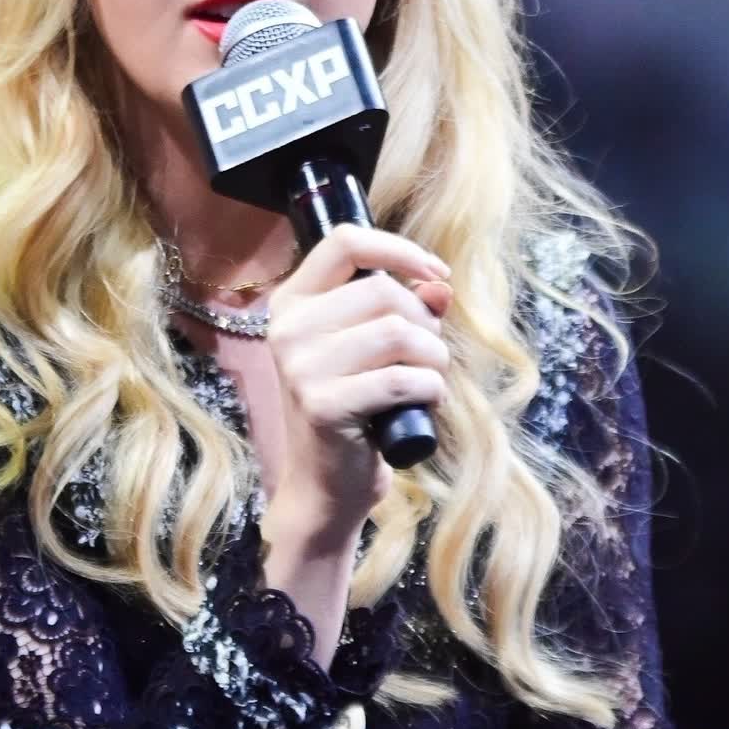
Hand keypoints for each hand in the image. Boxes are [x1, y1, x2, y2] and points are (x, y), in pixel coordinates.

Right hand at [264, 223, 452, 544]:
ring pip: (400, 332)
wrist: (325, 486)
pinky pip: (403, 379)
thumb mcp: (373, 350)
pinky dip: (429, 390)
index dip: (399, 249)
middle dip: (425, 324)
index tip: (436, 272)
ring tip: (425, 382)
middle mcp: (288, 329)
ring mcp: (301, 367)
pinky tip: (422, 405)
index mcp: (293, 303)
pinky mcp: (323, 405)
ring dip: (433, 359)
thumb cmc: (355, 409)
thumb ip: (404, 309)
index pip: (345, 242)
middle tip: (425, 358)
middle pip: (384, 291)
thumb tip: (439, 284)